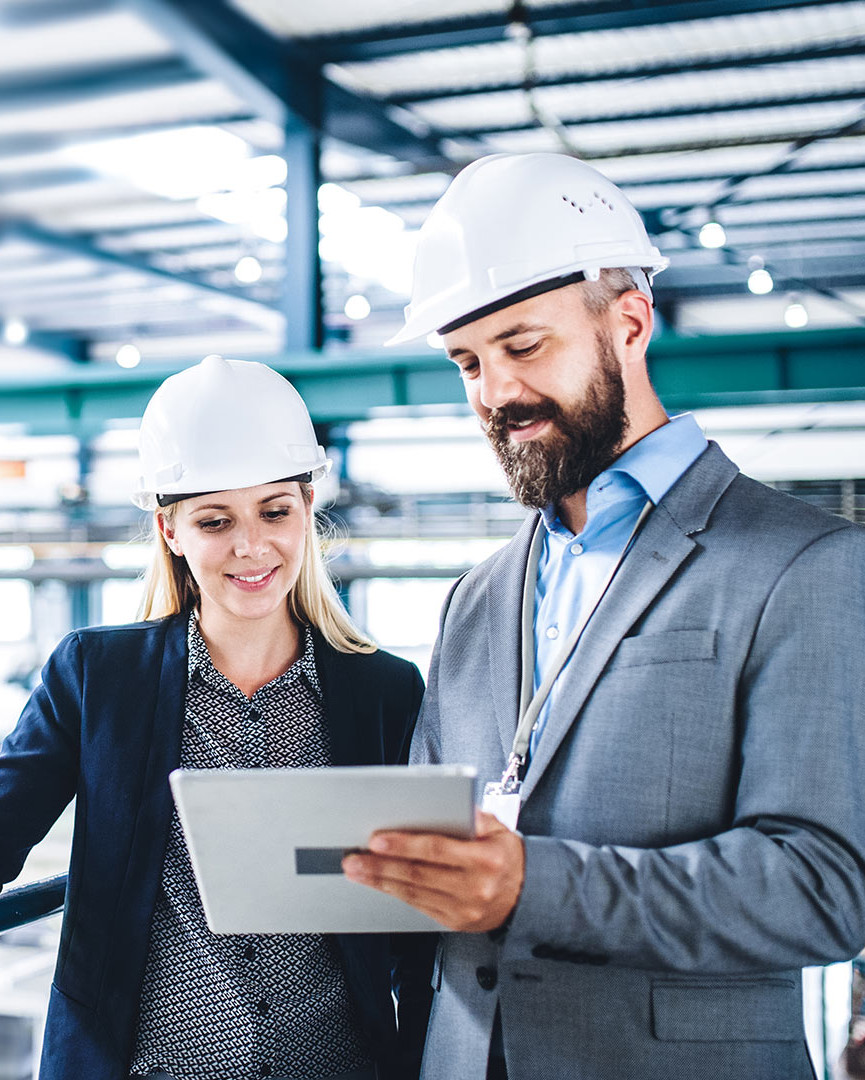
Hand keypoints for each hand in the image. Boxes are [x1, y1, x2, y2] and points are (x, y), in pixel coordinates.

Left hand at [342, 809, 524, 932]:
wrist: (531, 896)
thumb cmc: (509, 856)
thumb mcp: (500, 828)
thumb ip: (474, 817)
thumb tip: (449, 805)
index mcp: (486, 858)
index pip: (437, 849)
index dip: (404, 845)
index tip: (376, 839)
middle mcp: (475, 886)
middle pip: (419, 874)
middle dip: (381, 865)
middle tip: (353, 857)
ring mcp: (465, 909)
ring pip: (414, 893)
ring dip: (381, 881)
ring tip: (357, 870)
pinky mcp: (456, 923)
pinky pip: (419, 907)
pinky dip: (396, 894)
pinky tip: (379, 884)